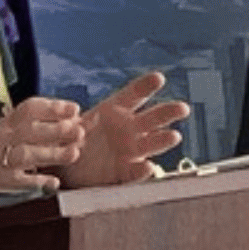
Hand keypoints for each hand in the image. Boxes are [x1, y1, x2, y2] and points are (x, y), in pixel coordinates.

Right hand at [0, 97, 83, 190]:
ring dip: (50, 153)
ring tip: (73, 154)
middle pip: (28, 130)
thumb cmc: (2, 149)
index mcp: (9, 122)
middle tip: (78, 132)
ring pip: (24, 154)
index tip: (74, 110)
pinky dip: (36, 182)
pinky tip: (53, 182)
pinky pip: (16, 181)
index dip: (52, 108)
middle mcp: (2, 137)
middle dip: (56, 130)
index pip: (29, 109)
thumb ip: (50, 126)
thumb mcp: (20, 132)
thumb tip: (83, 120)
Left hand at [54, 72, 189, 188]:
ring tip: (174, 136)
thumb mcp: (67, 126)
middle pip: (153, 117)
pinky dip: (142, 170)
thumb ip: (72, 125)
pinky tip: (148, 167)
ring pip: (152, 143)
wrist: (65, 166)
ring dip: (163, 139)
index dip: (146, 86)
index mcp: (114, 110)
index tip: (159, 78)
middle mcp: (128, 128)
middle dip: (168, 112)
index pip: (134, 94)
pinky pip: (136, 171)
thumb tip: (77, 126)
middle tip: (183, 108)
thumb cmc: (69, 138)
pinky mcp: (125, 172)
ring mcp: (130, 150)